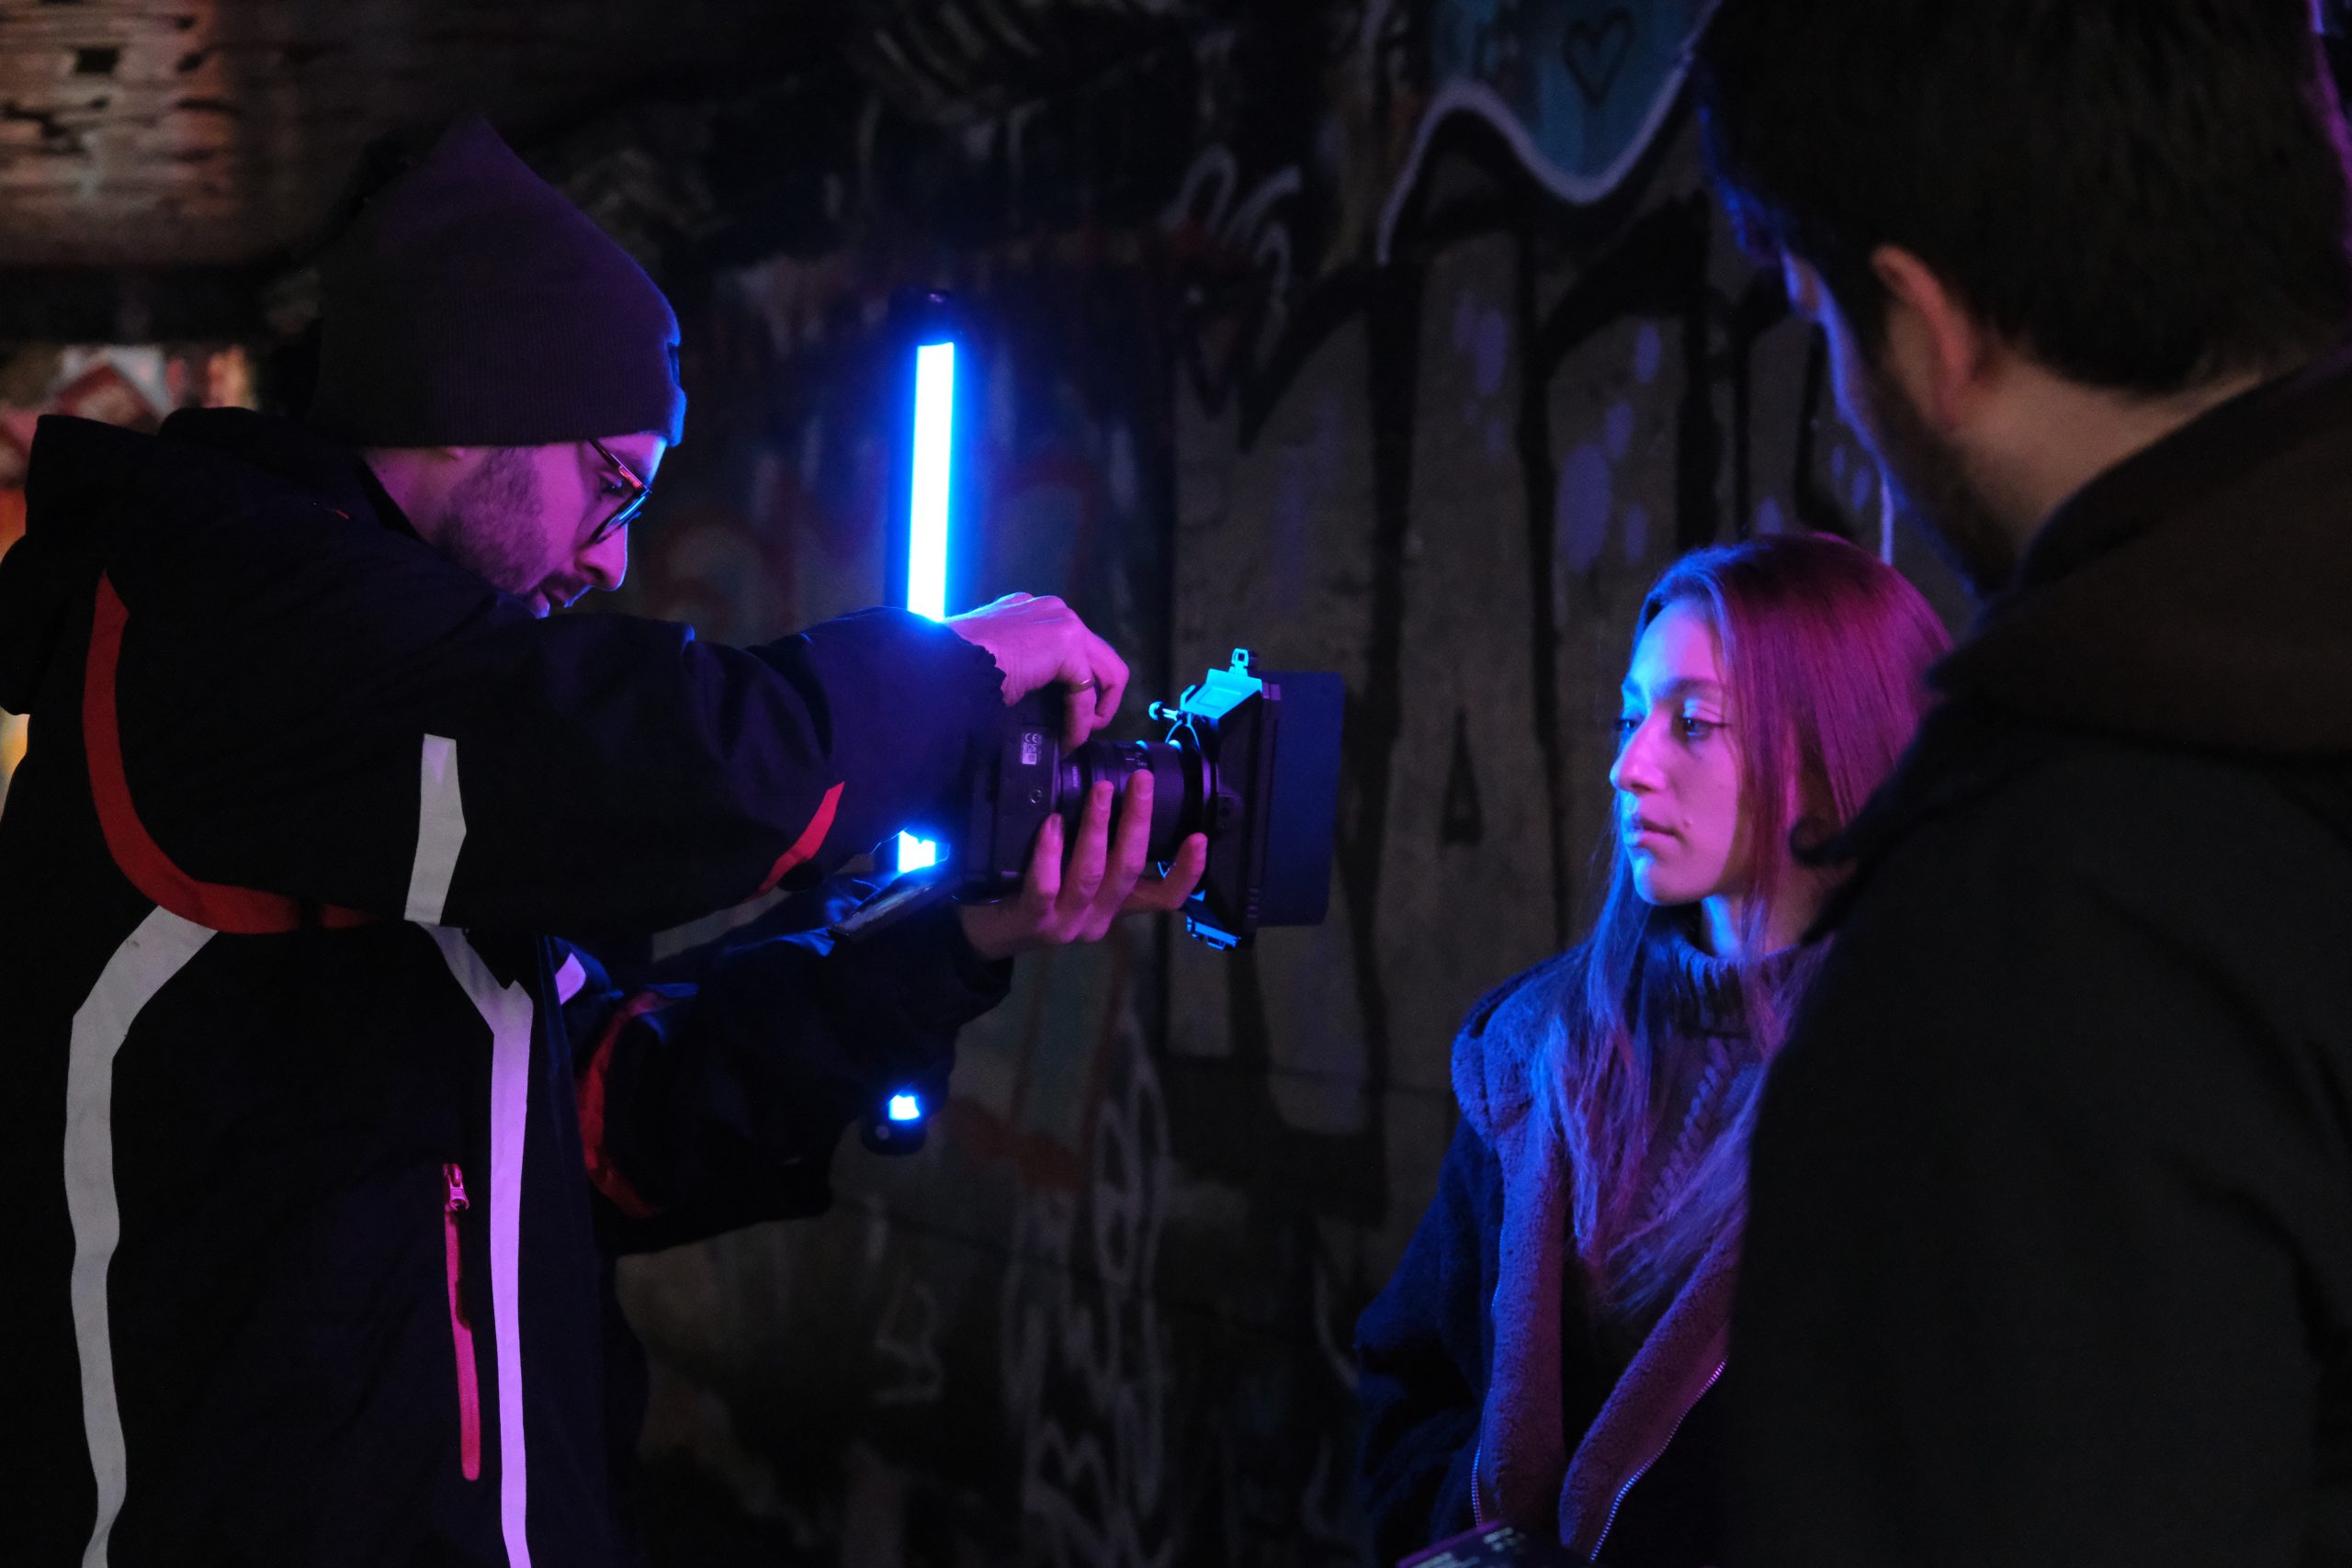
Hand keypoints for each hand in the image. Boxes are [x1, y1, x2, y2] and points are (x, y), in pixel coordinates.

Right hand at [945, 592, 1129, 747]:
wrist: (943, 665)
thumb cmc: (951, 670)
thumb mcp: (989, 666)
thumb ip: (1014, 671)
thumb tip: (1017, 697)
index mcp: (1028, 614)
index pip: (1069, 648)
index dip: (1075, 684)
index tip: (1063, 713)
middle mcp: (1049, 611)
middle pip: (1097, 656)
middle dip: (1097, 696)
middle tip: (1082, 728)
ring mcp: (1061, 621)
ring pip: (1105, 671)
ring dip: (1097, 710)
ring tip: (1078, 736)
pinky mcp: (1066, 642)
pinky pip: (1086, 691)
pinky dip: (1081, 722)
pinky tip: (1068, 741)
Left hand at [956, 770, 1208, 961]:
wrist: (981, 935)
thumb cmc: (1029, 893)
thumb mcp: (1072, 876)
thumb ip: (1094, 849)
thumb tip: (1112, 789)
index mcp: (1113, 908)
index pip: (1163, 898)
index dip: (1186, 873)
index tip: (1200, 837)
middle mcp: (1097, 919)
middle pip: (1128, 870)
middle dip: (1138, 823)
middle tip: (1141, 781)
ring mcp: (1066, 923)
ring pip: (1092, 874)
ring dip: (1098, 829)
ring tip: (1101, 792)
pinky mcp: (1033, 922)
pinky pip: (1046, 885)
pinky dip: (1051, 853)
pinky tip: (1052, 824)